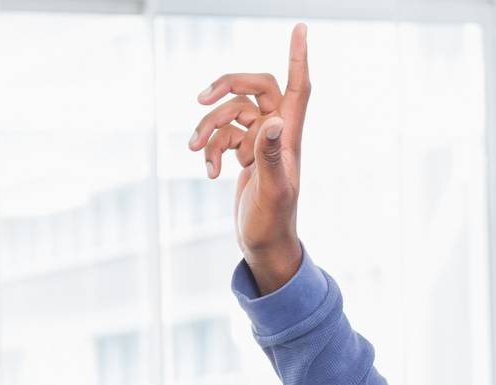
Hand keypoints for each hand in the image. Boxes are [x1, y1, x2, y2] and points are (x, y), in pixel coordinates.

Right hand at [190, 23, 310, 293]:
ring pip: (230, 115)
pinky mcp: (245, 157)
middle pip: (253, 89)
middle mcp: (276, 133)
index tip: (300, 27)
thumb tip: (274, 121)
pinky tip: (211, 173)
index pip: (298, 86)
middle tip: (200, 97)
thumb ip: (272, 155)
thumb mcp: (272, 191)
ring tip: (196, 152)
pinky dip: (211, 151)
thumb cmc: (273, 223)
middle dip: (225, 88)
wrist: (265, 246)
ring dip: (208, 130)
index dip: (298, 56)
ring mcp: (260, 144)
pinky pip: (223, 138)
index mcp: (289, 135)